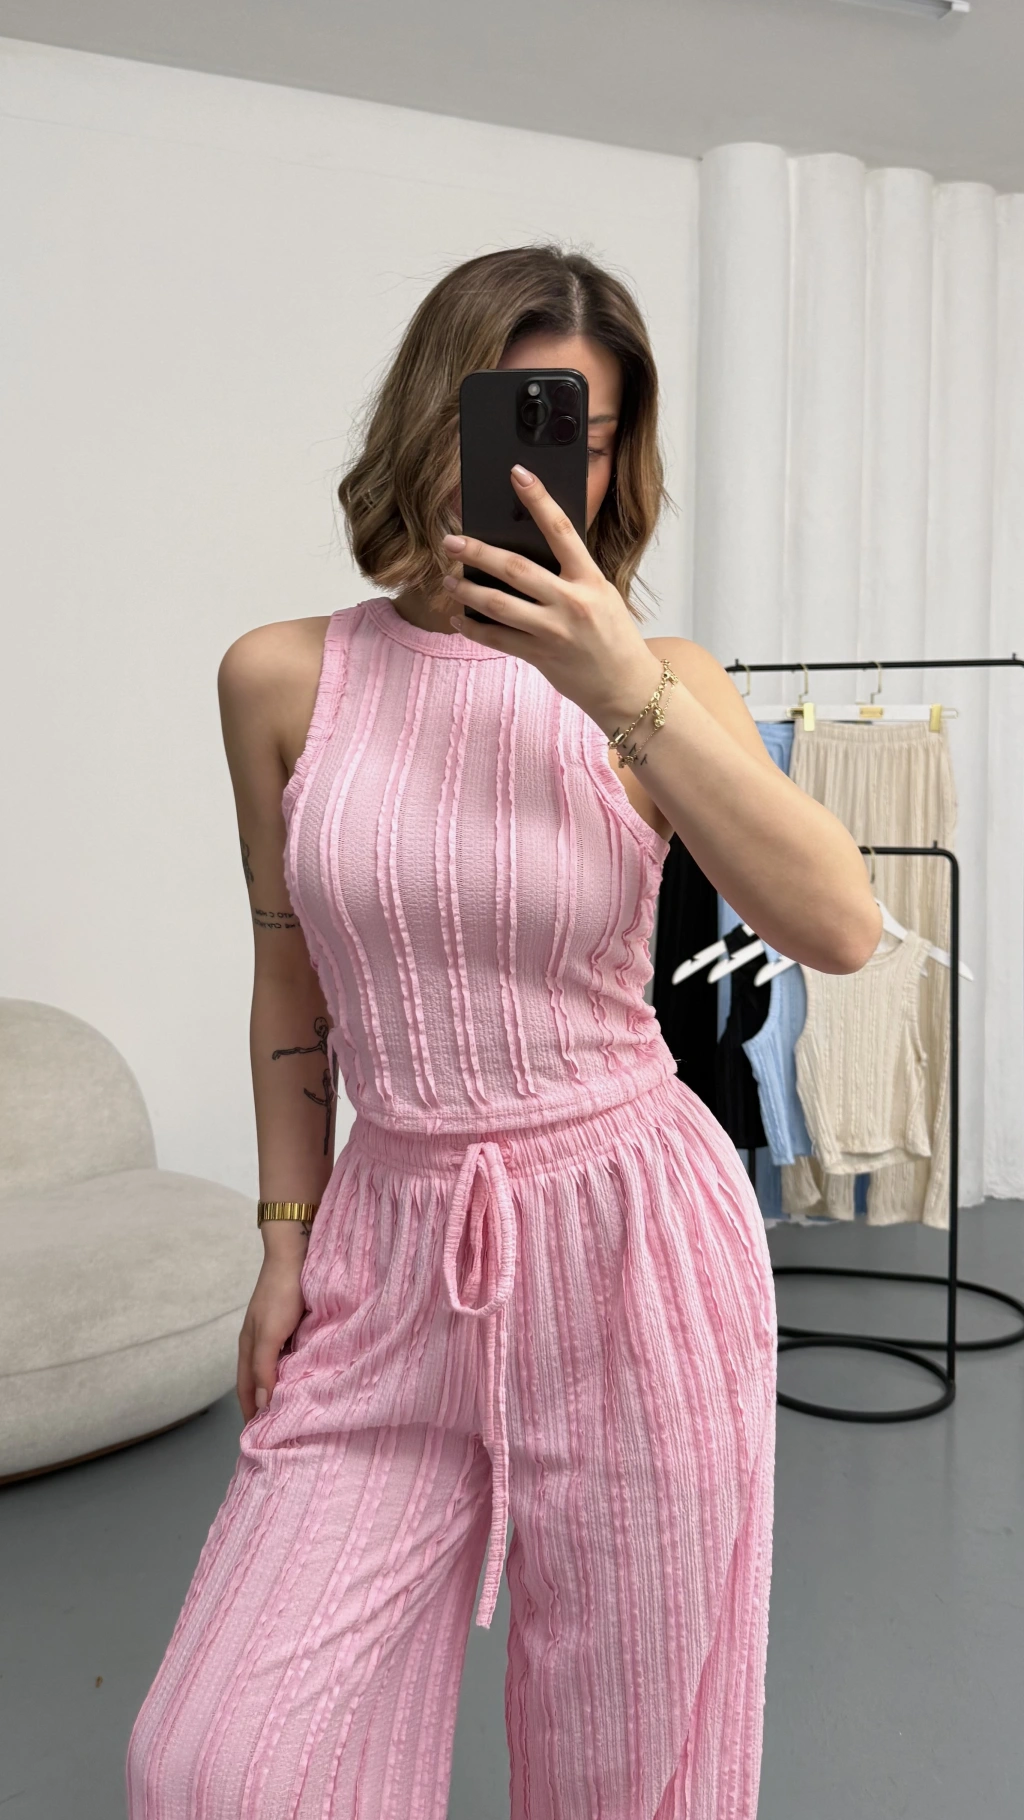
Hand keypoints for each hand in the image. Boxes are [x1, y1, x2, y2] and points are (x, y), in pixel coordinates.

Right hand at [237, 1252, 306, 1423]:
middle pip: (261, 1382)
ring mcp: (279, 1333)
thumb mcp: (269, 1333)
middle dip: (265, 1406)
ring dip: (283, 1389)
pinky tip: (310, 1379)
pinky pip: (295, 1356)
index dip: (250, 1413)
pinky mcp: (297, 1325)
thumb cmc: (280, 1292)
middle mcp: (262, 1342)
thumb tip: (261, 1404)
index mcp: (248, 1346)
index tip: (257, 1438)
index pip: (246, 1389)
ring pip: (279, 1369)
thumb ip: (263, 1367)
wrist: (295, 1254)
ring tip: (295, 1412)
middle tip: (278, 1432)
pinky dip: (298, 1371)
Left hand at [441, 465, 662, 731]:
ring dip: (468, 590)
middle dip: (478, 551)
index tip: (518, 473)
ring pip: (498, 604)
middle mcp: (571, 602)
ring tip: (450, 580)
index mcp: (590, 579)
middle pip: (515, 568)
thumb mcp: (601, 594)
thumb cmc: (614, 637)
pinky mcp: (540, 656)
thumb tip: (525, 553)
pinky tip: (459, 617)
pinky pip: (497, 639)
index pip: (561, 529)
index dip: (539, 499)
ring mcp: (554, 631)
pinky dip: (473, 627)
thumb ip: (570, 575)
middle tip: (451, 540)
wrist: (626, 687)